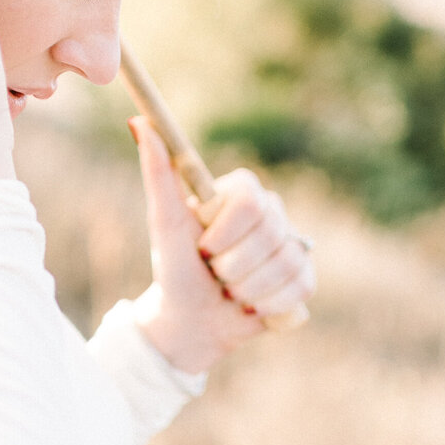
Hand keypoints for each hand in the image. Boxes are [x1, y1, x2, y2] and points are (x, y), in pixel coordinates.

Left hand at [127, 116, 315, 374]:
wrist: (191, 321)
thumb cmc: (175, 268)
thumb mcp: (164, 223)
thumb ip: (157, 173)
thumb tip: (139, 123)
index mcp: (242, 193)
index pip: (251, 200)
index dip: (227, 231)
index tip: (204, 248)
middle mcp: (272, 213)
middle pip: (269, 234)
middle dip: (232, 266)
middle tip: (214, 273)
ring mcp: (292, 245)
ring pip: (285, 264)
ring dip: (247, 289)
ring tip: (230, 291)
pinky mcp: (305, 277)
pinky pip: (301, 286)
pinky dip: (269, 305)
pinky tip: (252, 306)